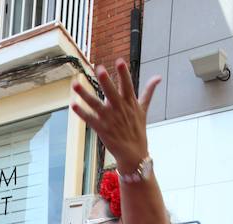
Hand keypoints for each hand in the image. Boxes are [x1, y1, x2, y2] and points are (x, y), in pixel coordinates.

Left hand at [71, 59, 159, 174]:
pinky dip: (82, 113)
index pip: (127, 85)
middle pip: (111, 93)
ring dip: (85, 95)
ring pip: (96, 104)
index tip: (119, 61)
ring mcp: (109, 119)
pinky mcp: (101, 129)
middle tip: (99, 68)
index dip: (123, 73)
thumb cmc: (138, 130)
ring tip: (75, 84)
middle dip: (106, 81)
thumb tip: (158, 77)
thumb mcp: (143, 110)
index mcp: (130, 102)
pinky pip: (90, 119)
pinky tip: (73, 104)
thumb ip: (148, 92)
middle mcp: (119, 109)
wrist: (134, 154)